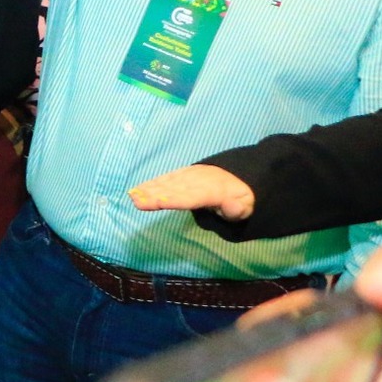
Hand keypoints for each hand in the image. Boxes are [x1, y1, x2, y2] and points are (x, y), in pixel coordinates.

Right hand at [127, 164, 257, 220]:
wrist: (242, 176)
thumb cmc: (243, 198)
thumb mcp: (247, 206)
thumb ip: (238, 208)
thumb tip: (233, 207)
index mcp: (214, 190)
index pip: (192, 196)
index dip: (175, 199)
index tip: (159, 202)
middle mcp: (199, 180)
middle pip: (174, 189)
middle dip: (155, 194)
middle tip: (136, 200)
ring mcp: (190, 175)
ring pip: (168, 182)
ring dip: (149, 188)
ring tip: (133, 195)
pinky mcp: (184, 173)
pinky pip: (167, 178)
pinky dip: (152, 183)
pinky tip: (140, 188)